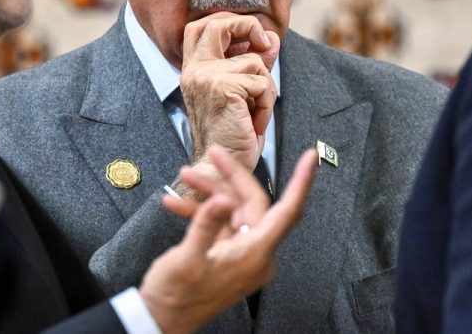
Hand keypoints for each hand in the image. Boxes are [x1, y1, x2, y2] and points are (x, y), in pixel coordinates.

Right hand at [138, 146, 316, 333]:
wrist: (161, 320)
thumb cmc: (175, 298)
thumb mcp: (187, 259)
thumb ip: (206, 225)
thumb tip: (221, 199)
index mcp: (255, 254)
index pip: (288, 212)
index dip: (301, 182)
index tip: (310, 158)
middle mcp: (255, 253)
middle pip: (253, 202)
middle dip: (231, 177)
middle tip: (215, 155)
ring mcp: (241, 253)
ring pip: (234, 209)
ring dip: (209, 192)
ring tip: (185, 178)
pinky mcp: (227, 253)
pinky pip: (221, 222)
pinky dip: (201, 211)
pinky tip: (178, 203)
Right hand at [178, 13, 279, 189]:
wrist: (220, 167)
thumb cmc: (232, 132)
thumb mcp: (242, 91)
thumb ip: (253, 62)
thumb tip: (271, 38)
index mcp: (192, 70)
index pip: (200, 26)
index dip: (228, 21)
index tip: (251, 38)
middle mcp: (194, 70)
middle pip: (218, 24)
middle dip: (248, 25)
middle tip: (263, 44)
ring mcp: (206, 77)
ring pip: (254, 61)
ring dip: (265, 88)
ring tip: (253, 112)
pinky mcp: (223, 88)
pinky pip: (261, 82)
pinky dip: (266, 103)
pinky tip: (254, 122)